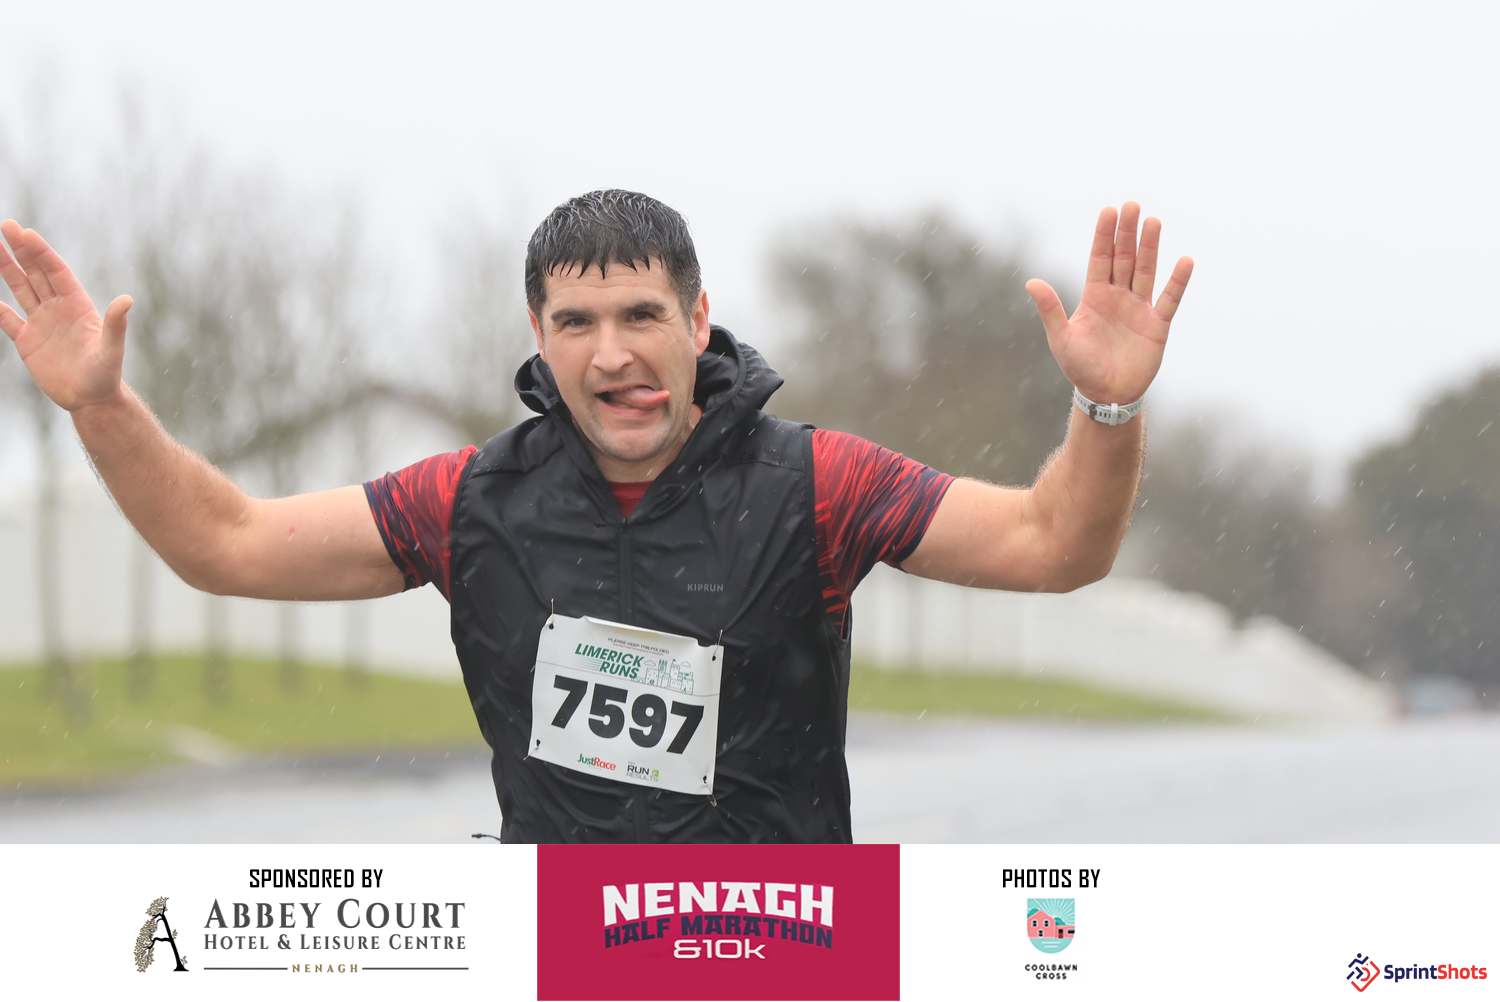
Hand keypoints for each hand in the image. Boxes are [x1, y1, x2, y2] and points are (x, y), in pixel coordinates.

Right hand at [0, 219, 132, 412]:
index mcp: (77, 306)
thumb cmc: (106, 374)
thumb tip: (127, 300)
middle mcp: (58, 310)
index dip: (41, 252)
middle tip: (6, 225)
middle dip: (22, 250)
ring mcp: (42, 324)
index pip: (56, 272)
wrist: (92, 400)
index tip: (25, 233)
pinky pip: (9, 321)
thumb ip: (116, 325)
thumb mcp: (112, 349)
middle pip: (36, 273)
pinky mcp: (29, 343)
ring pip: (21, 289)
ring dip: (7, 268)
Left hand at [1025, 202, 1192, 404]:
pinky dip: (1177, 282)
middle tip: (1132, 205)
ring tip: (1153, 222)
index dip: (1104, 236)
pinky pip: (1169, 299)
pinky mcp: (1157, 325)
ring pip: (1146, 271)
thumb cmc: (1080, 368)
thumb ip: (1050, 309)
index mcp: (1094, 297)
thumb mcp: (1061, 338)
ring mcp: (1139, 309)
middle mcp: (1118, 297)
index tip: (1110, 211)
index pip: (1100, 259)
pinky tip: (1184, 260)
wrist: (1105, 395)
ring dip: (1150, 247)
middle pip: (1124, 258)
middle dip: (1127, 233)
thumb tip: (1031, 282)